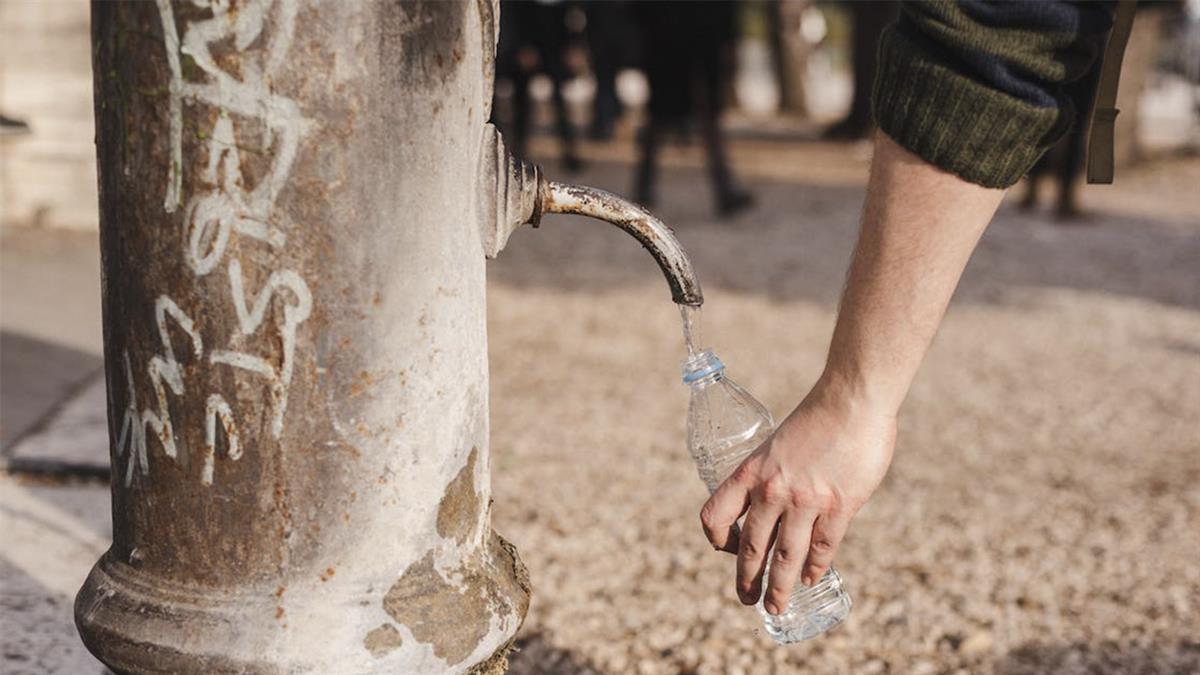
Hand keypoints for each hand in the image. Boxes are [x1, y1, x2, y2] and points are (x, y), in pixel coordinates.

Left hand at [699, 380, 896, 614]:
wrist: (852, 400)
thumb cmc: (817, 418)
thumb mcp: (777, 445)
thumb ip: (775, 476)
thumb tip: (779, 506)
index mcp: (750, 471)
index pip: (715, 514)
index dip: (716, 538)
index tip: (726, 548)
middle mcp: (771, 490)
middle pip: (751, 547)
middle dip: (747, 579)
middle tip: (747, 600)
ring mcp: (805, 501)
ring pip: (785, 558)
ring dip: (779, 587)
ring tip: (775, 607)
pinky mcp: (839, 506)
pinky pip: (822, 548)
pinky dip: (814, 568)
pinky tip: (811, 579)